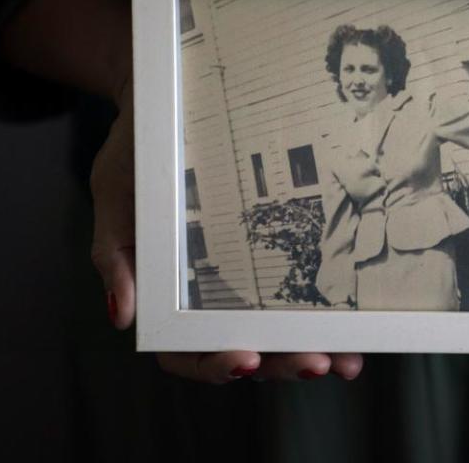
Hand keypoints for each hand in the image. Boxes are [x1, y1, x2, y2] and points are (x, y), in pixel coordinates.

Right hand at [90, 84, 363, 383]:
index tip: (244, 358)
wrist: (168, 104)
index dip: (213, 364)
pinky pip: (301, 294)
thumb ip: (116, 258)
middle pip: (244, 350)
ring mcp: (244, 281)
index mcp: (166, 295)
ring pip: (277, 333)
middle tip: (317, 362)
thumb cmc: (136, 154)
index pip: (184, 351)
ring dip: (312, 350)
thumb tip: (122, 317)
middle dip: (281, 362)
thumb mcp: (115, 198)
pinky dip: (326, 315)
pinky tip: (352, 327)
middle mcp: (209, 298)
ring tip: (347, 360)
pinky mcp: (275, 254)